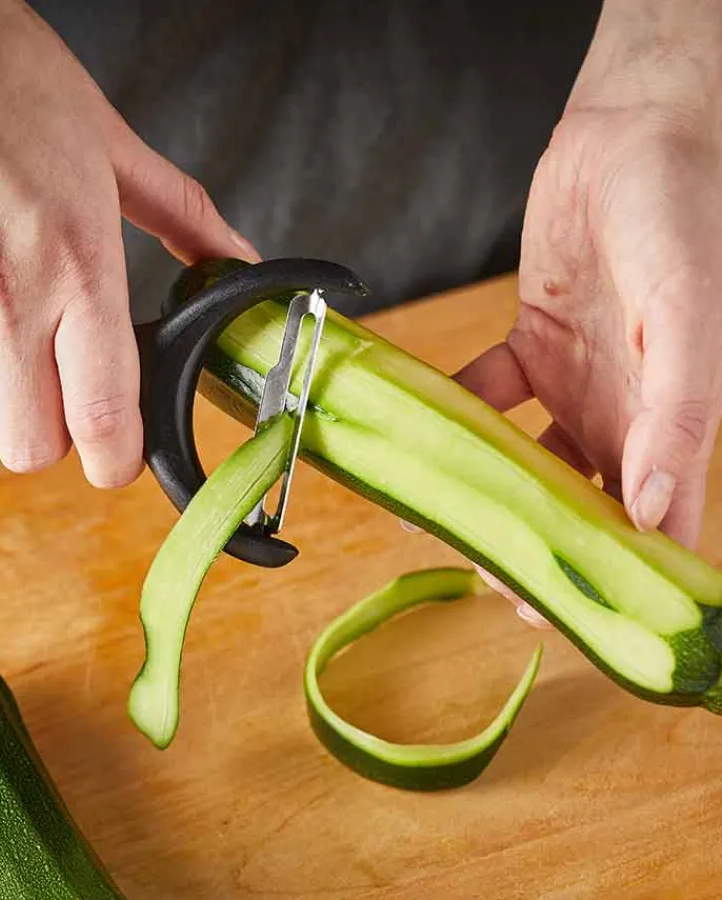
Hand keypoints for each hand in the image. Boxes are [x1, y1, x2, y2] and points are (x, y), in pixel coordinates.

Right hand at [0, 0, 256, 486]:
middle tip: (66, 403)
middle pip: (30, 446)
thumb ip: (184, 217)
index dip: (117, 460)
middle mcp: (5, 294)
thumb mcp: (114, 147)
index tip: (121, 456)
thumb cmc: (6, 78)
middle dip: (57, 441)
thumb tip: (233, 259)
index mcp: (77, 264)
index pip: (100, 413)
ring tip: (10, 385)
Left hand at [453, 0, 721, 621]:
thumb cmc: (680, 214)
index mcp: (670, 417)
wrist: (629, 138)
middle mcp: (622, 410)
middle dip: (542, 542)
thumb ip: (677, 411)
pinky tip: (425, 429)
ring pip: (531, 457)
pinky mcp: (532, 345)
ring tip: (451, 519)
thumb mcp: (685, 316)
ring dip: (494, 488)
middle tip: (494, 577)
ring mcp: (575, 381)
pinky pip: (489, 392)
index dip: (620, 573)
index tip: (570, 614)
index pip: (655, 518)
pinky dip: (458, 411)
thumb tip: (655, 510)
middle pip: (583, 499)